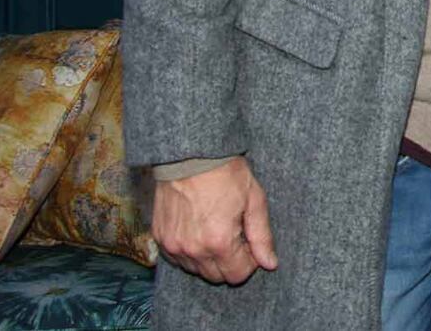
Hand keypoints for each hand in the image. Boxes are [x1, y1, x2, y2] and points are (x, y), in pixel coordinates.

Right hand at [153, 156, 278, 284]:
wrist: (191, 154)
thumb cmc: (226, 173)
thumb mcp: (254, 200)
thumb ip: (262, 236)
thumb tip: (270, 264)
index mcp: (219, 242)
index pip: (237, 275)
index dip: (248, 261)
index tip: (249, 242)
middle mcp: (193, 249)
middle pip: (216, 277)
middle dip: (230, 261)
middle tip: (234, 234)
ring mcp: (173, 245)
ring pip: (196, 270)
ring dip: (209, 258)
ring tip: (216, 229)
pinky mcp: (160, 238)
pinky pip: (177, 259)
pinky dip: (190, 252)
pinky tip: (198, 230)